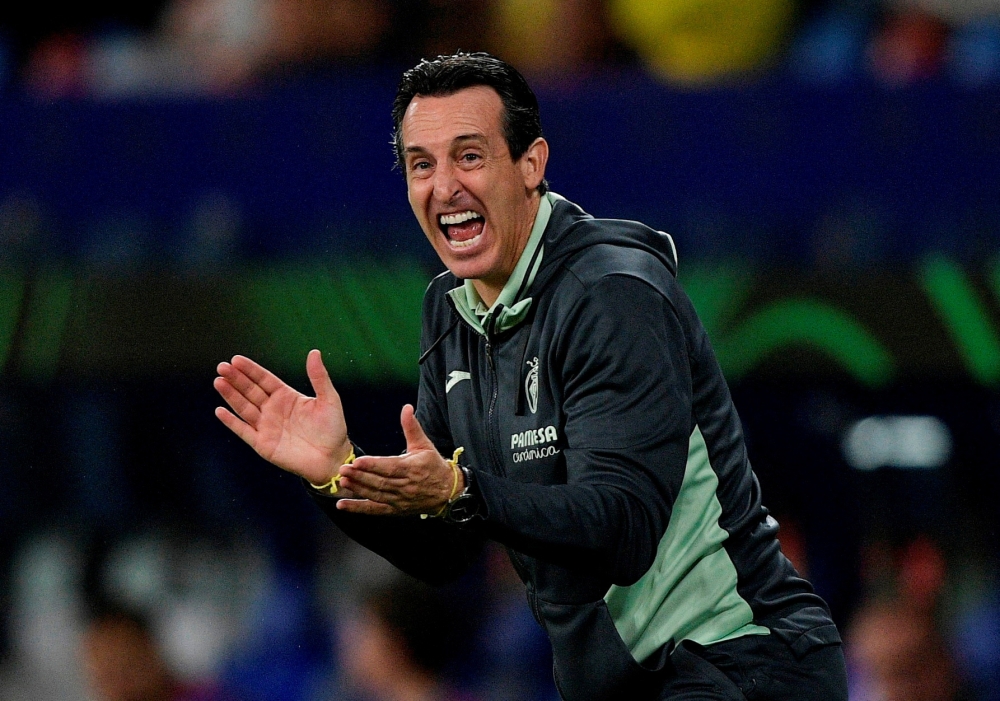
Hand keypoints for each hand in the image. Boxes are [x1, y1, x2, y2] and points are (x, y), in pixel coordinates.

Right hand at [214, 350, 353, 485]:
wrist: (332, 458)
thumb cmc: (333, 429)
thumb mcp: (329, 399)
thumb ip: (319, 377)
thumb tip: (314, 352)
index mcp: (287, 397)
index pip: (264, 379)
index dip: (250, 370)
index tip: (236, 359)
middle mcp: (273, 410)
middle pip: (250, 391)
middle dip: (236, 379)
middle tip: (222, 367)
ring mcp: (266, 427)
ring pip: (244, 407)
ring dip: (231, 395)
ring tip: (219, 382)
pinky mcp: (262, 444)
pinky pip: (243, 431)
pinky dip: (231, 422)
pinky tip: (220, 410)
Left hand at [336, 404, 460, 516]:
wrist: (448, 492)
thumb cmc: (434, 466)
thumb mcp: (424, 444)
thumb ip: (412, 427)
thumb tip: (406, 408)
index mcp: (411, 468)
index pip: (389, 467)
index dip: (373, 465)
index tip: (358, 461)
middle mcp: (405, 486)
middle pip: (379, 482)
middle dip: (360, 476)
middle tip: (343, 469)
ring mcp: (399, 500)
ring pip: (376, 495)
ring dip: (358, 489)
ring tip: (343, 481)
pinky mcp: (395, 510)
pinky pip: (375, 510)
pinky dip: (358, 508)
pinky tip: (343, 505)